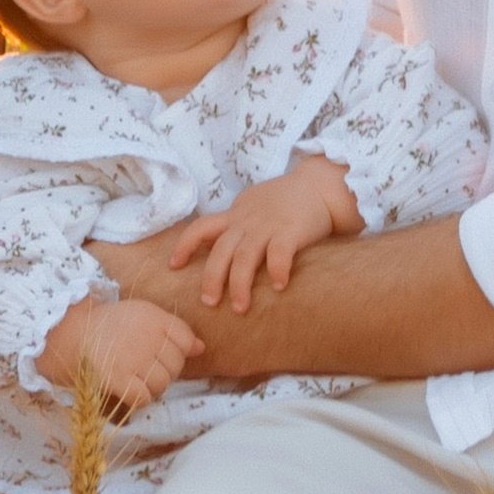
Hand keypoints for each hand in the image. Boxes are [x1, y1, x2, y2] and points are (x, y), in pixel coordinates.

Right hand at [34, 296, 204, 408]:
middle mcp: (147, 337)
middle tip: (145, 368)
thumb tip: (201, 348)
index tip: (160, 352)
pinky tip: (129, 390)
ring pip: (162, 384)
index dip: (178, 351)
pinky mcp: (118, 378)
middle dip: (165, 371)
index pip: (186, 339)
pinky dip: (139, 399)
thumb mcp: (143, 316)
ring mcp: (133, 358)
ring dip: (152, 387)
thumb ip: (173, 330)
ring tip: (137, 379)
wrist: (70, 332)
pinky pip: (143, 398)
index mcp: (154, 317)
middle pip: (176, 365)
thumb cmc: (110, 325)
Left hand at [166, 154, 363, 312]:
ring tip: (240, 307)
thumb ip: (236, 223)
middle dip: (211, 278)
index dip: (184, 246)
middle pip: (220, 251)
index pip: (200, 227)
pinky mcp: (292, 231)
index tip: (173, 266)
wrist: (320, 186)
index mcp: (235, 216)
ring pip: (245, 257)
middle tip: (209, 302)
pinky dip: (277, 270)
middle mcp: (247, 222)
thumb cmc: (286, 199)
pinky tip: (278, 287)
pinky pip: (280, 253)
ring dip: (239, 284)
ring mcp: (269, 227)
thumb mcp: (252, 205)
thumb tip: (218, 247)